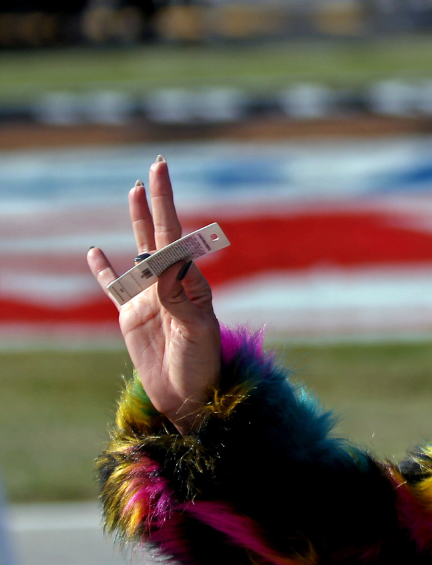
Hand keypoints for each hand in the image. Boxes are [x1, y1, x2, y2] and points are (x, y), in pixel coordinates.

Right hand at [87, 156, 220, 433]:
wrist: (189, 398)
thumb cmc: (202, 366)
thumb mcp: (197, 332)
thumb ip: (182, 300)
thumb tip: (169, 266)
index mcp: (191, 283)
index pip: (178, 237)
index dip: (170, 205)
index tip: (162, 178)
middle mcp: (172, 284)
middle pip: (161, 234)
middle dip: (159, 201)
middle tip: (157, 166)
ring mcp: (151, 298)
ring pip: (140, 251)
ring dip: (137, 222)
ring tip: (134, 192)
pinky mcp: (132, 317)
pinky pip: (115, 287)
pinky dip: (104, 270)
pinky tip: (94, 250)